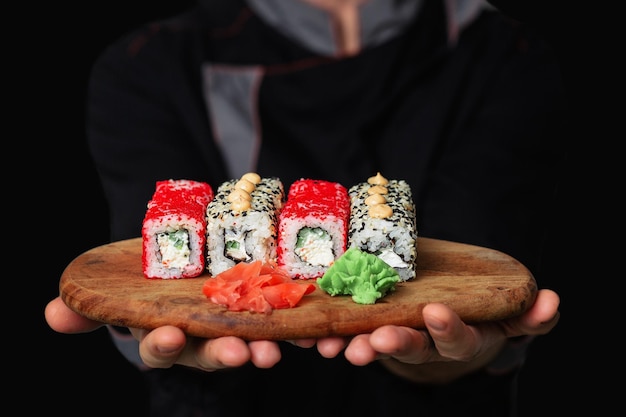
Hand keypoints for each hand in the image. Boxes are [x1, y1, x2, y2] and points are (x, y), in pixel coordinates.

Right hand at [45, 296, 282, 370]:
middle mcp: (203, 337)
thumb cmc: (147, 291)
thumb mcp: (117, 297)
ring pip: (252, 340)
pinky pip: (282, 322)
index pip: (162, 346)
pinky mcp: (264, 310)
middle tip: (243, 353)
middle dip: (226, 353)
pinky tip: (314, 330)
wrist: (183, 278)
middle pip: (214, 351)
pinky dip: (298, 328)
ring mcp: (235, 326)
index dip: (163, 344)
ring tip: (279, 348)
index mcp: (167, 334)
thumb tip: (52, 314)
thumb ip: (91, 308)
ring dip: (267, 345)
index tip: (168, 334)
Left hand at [302, 288, 559, 383]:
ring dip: (349, 344)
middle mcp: (422, 344)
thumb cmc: (474, 314)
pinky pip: (342, 334)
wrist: (441, 321)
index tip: (434, 313)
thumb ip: (527, 314)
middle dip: (390, 344)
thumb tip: (550, 300)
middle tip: (371, 342)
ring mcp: (394, 338)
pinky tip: (305, 336)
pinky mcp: (365, 329)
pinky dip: (323, 336)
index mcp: (458, 337)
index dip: (446, 329)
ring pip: (371, 344)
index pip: (453, 338)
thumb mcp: (503, 317)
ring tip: (329, 345)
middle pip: (407, 348)